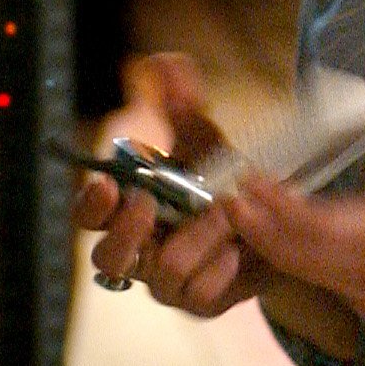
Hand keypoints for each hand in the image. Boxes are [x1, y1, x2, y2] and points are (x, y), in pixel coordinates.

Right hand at [74, 54, 268, 317]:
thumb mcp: (206, 140)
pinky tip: (238, 249)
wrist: (276, 224)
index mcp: (127, 211)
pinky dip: (222, 266)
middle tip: (150, 204)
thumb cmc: (224, 180)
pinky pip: (200, 293)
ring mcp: (167, 283)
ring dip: (198, 237)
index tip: (109, 185)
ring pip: (164, 273)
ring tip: (228, 213)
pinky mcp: (199, 303)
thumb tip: (163, 62)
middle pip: (107, 259)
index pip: (88, 216)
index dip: (91, 204)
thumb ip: (182, 103)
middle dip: (130, 231)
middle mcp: (139, 251)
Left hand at [225, 52, 364, 322]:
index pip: (313, 221)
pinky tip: (275, 233)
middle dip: (254, 224)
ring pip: (301, 270)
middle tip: (225, 194)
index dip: (273, 202)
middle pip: (293, 252)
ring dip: (267, 242)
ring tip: (240, 210)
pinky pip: (318, 280)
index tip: (247, 175)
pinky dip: (291, 257)